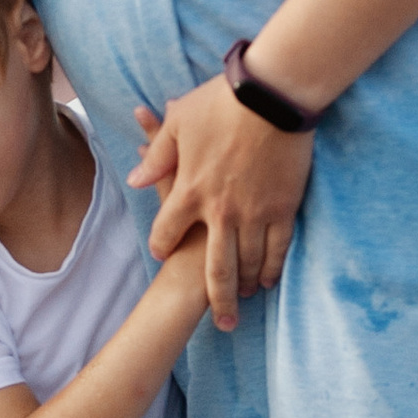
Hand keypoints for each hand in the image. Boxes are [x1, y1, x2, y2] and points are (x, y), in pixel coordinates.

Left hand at [129, 89, 312, 331]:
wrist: (271, 98)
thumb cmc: (221, 104)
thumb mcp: (179, 124)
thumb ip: (157, 157)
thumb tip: (134, 179)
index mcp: (189, 191)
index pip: (165, 232)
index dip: (161, 245)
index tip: (161, 253)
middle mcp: (220, 211)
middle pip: (215, 270)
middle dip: (217, 299)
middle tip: (221, 319)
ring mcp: (254, 213)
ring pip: (248, 263)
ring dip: (245, 285)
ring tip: (243, 297)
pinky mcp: (283, 207)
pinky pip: (278, 248)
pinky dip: (273, 268)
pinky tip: (268, 279)